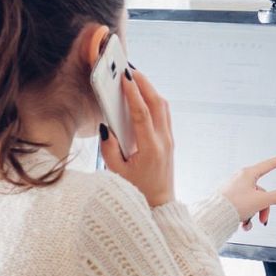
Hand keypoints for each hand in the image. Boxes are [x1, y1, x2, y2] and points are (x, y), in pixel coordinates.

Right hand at [100, 69, 174, 207]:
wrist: (159, 205)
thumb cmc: (136, 190)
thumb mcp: (116, 172)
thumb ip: (109, 148)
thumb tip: (105, 127)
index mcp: (150, 148)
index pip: (142, 113)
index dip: (133, 93)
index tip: (125, 77)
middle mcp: (163, 141)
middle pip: (158, 104)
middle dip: (145, 84)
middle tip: (130, 70)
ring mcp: (169, 140)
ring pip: (163, 107)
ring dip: (151, 90)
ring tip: (136, 78)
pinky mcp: (169, 141)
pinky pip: (164, 114)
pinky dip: (154, 101)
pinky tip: (143, 96)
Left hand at [222, 151, 275, 230]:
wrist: (213, 216)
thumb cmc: (233, 204)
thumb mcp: (260, 201)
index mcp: (248, 174)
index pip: (269, 165)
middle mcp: (241, 179)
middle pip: (262, 192)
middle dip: (264, 208)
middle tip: (263, 220)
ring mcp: (234, 189)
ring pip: (253, 202)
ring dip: (254, 214)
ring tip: (248, 224)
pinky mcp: (229, 199)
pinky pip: (243, 206)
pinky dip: (245, 216)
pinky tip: (242, 225)